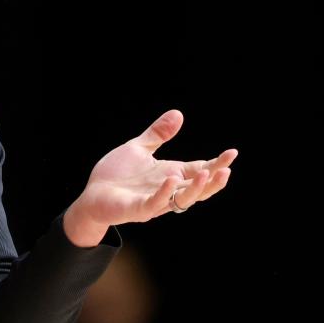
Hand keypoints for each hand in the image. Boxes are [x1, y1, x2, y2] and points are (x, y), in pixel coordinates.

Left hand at [63, 110, 236, 245]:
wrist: (92, 195)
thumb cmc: (116, 175)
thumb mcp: (139, 148)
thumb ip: (158, 134)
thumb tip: (178, 113)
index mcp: (171, 175)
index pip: (199, 171)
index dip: (216, 164)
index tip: (232, 153)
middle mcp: (167, 191)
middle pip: (197, 189)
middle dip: (214, 181)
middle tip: (227, 169)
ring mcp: (153, 202)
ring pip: (181, 200)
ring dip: (195, 189)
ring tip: (207, 174)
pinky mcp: (136, 208)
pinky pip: (154, 203)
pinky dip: (164, 193)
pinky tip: (171, 179)